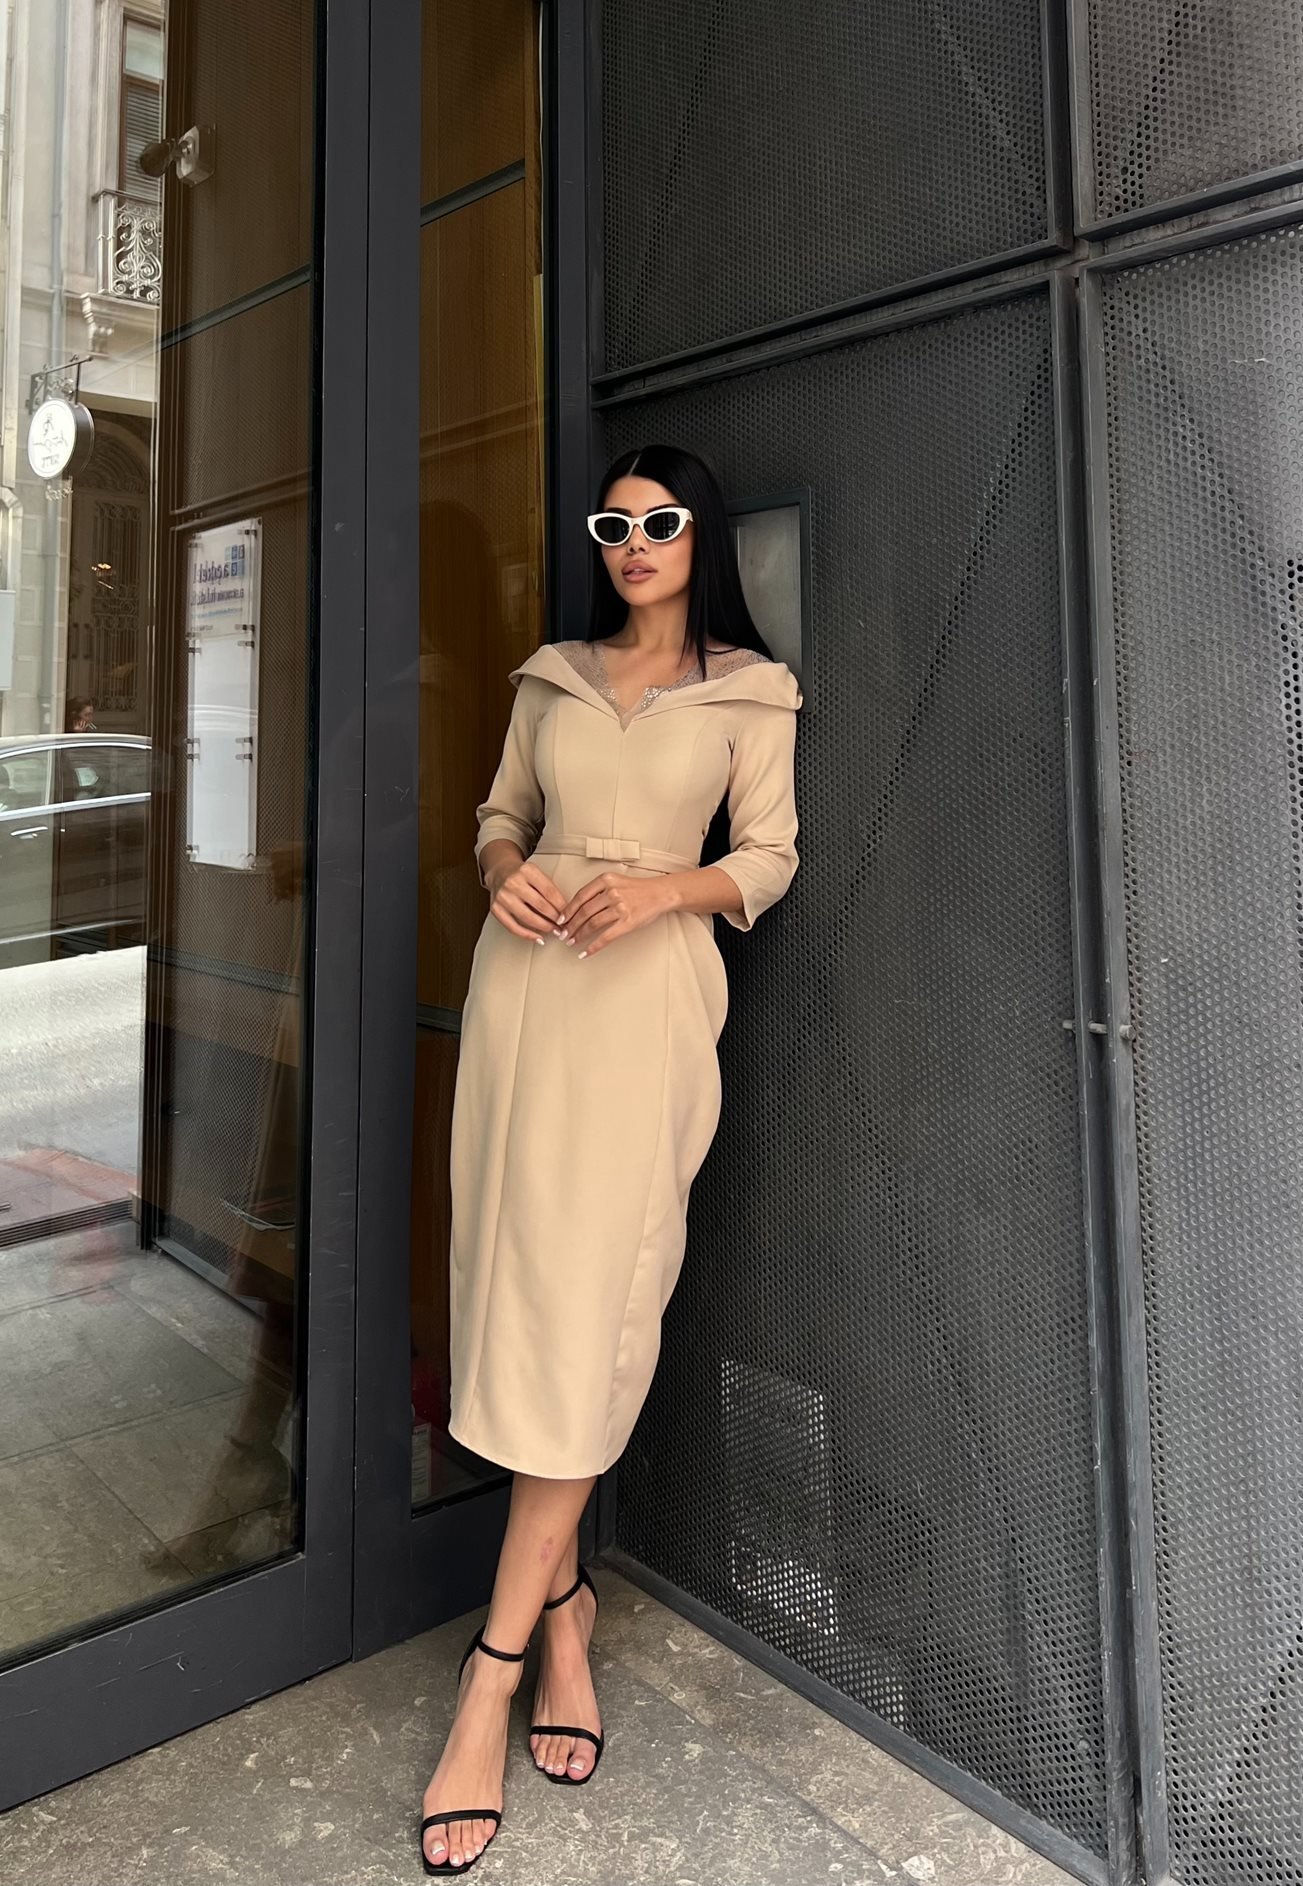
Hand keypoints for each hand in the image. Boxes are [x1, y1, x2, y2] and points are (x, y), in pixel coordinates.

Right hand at [488, 857, 567, 940]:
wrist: (499, 871)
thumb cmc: (521, 874)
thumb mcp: (537, 873)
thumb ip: (549, 888)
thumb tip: (565, 911)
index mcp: (527, 871)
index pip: (550, 892)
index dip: (562, 907)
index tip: (569, 915)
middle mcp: (513, 883)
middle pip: (540, 905)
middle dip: (556, 918)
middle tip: (565, 926)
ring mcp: (503, 896)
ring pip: (528, 918)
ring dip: (545, 927)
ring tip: (554, 931)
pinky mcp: (495, 909)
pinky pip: (513, 927)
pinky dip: (528, 935)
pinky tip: (538, 938)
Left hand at [558, 870, 673, 958]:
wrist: (661, 893)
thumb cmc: (639, 889)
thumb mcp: (616, 881)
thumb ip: (598, 890)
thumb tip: (578, 907)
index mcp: (605, 880)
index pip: (580, 896)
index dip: (568, 910)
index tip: (560, 920)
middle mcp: (611, 892)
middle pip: (584, 911)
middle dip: (570, 925)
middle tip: (563, 934)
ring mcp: (620, 908)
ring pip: (592, 924)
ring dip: (579, 935)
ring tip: (572, 942)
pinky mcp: (628, 922)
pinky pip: (606, 937)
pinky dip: (593, 946)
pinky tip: (586, 952)